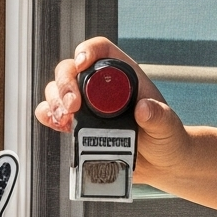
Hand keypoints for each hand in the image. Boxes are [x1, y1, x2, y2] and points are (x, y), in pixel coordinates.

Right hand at [35, 38, 190, 183]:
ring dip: (54, 100)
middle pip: (71, 69)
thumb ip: (159, 117)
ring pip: (57, 90)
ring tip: (64, 118)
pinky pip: (53, 113)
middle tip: (72, 105)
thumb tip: (143, 109)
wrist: (160, 166)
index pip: (100, 50)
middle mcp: (101, 87)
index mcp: (124, 76)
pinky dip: (48, 115)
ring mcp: (87, 106)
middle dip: (64, 83)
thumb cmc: (168, 140)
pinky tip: (55, 123)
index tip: (82, 64)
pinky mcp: (78, 125)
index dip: (87, 50)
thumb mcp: (167, 127)